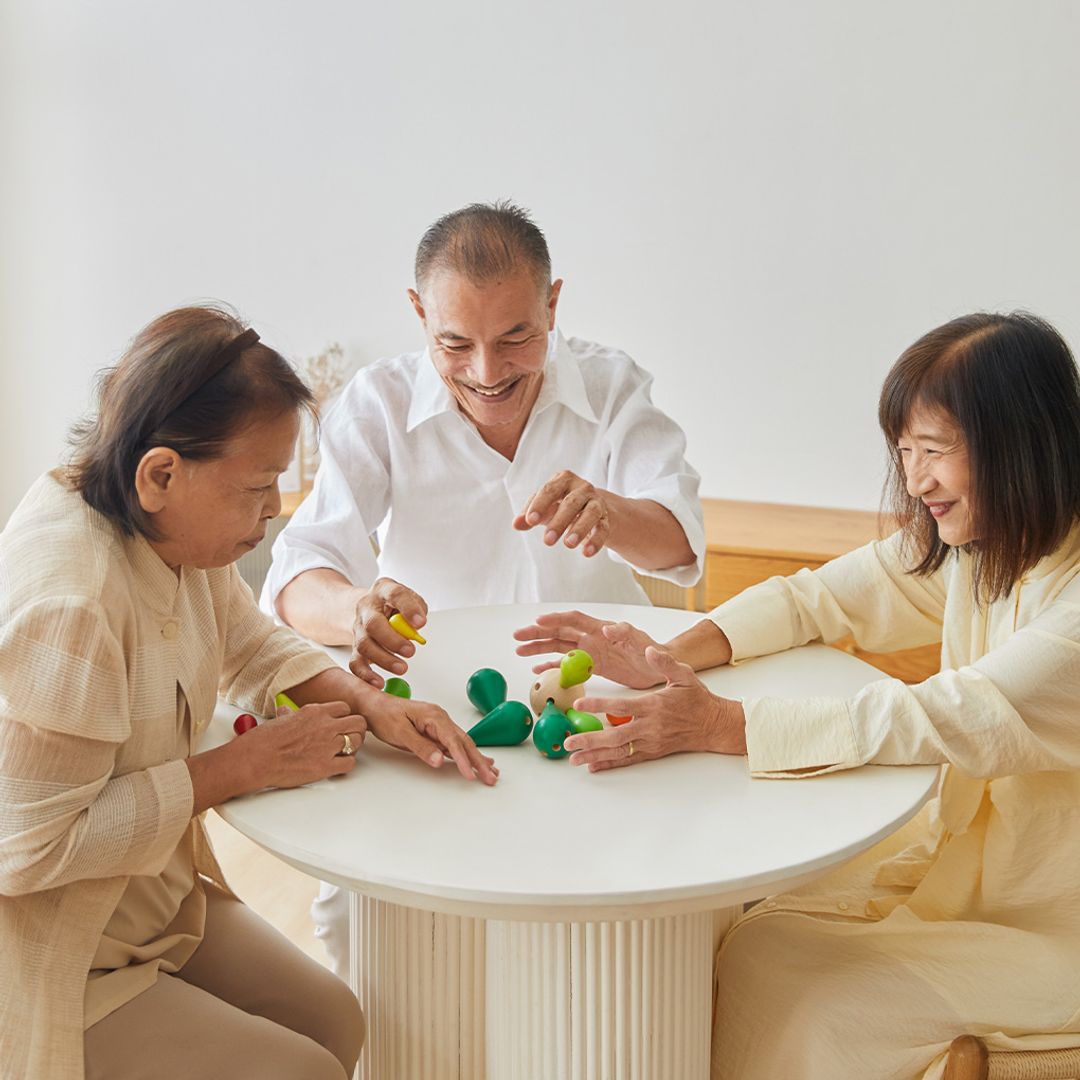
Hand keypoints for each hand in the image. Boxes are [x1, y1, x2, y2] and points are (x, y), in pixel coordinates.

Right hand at [242, 701, 366, 787]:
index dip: (345, 717)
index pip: (345, 708)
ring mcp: (327, 746)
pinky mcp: (326, 766)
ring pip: (357, 741)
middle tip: (349, 737)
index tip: (340, 723)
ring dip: (353, 747)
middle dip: (356, 730)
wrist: (256, 759)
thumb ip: (290, 715)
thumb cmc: (263, 740)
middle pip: (359, 722)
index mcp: (315, 712)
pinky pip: (350, 763)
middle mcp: (325, 726)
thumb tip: (286, 712)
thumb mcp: (280, 719)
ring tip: (343, 751)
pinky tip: (337, 765)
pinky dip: (346, 764)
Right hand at [349, 577, 427, 687]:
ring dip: (383, 659)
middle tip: (410, 651)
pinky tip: (378, 682)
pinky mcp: (355, 646)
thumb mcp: (408, 597)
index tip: (420, 623)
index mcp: (383, 590)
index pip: (395, 594)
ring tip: (402, 668)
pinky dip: (366, 674)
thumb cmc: (393, 604)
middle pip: (373, 624)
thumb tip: (417, 625)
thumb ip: (416, 608)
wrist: (369, 607)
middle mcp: (366, 608)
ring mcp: (358, 627)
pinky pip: (356, 662)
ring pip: (364, 645)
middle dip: (392, 640)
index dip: (408, 608)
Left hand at [363, 693, 499, 785]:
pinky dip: (467, 754)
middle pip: (464, 742)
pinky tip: (478, 760)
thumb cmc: (384, 716)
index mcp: (434, 716)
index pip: (453, 741)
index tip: (471, 774)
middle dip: (479, 761)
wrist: (374, 706)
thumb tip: (440, 760)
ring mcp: (440, 724)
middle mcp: (441, 718)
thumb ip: (421, 747)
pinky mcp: (436, 730)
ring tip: (491, 772)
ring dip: (477, 758)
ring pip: (463, 743)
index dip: (463, 759)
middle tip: (491, 778)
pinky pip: (455, 744)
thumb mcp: (399, 733)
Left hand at [513, 470, 611, 556]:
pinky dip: (595, 541)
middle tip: (547, 541)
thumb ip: (529, 514)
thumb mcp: (545, 507)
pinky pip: (603, 529)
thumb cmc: (562, 505)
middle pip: (571, 503)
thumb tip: (516, 524)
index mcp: (564, 480)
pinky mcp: (606, 518)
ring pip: (590, 514)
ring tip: (568, 544)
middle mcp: (582, 488)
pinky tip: (587, 553)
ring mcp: (597, 502)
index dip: (539, 505)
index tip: (530, 521)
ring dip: (579, 529)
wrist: (594, 508)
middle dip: (558, 522)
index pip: (550, 490)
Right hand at [513, 610, 662, 689]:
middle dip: (538, 633)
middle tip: (518, 636)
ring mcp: (590, 651)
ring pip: (558, 647)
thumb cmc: (652, 652)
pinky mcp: (592, 666)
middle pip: (559, 631)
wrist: (659, 667)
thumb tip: (608, 628)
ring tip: (519, 650)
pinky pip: (567, 665)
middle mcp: (591, 638)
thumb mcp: (641, 643)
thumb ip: (625, 633)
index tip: (538, 621)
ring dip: (539, 648)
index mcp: (600, 628)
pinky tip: (537, 669)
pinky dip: (551, 666)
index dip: (555, 619)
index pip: (573, 619)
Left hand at [565, 646, 745, 771]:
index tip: (580, 703)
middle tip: (568, 741)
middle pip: (615, 736)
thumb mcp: (685, 675)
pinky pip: (628, 760)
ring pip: (618, 751)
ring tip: (573, 759)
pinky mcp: (652, 752)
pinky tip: (593, 766)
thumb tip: (649, 650)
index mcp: (653, 706)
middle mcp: (649, 727)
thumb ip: (665, 663)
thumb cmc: (698, 699)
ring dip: (595, 755)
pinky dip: (610, 763)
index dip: (599, 705)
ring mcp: (650, 742)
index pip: (621, 706)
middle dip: (590, 739)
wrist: (714, 725)